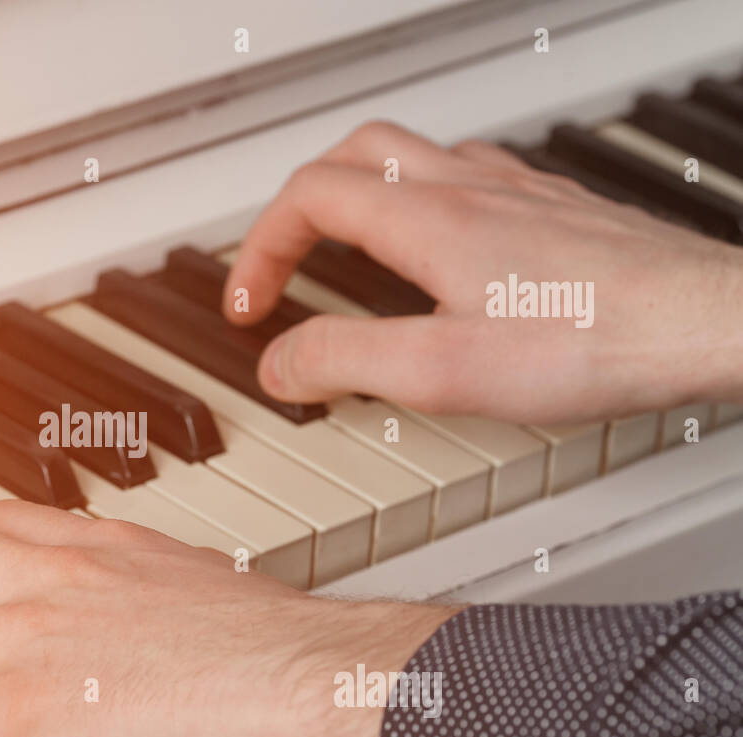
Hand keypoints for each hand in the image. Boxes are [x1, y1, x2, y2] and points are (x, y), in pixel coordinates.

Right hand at [224, 122, 742, 423]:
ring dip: (359, 195)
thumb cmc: (594, 342)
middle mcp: (469, 187)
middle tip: (283, 261)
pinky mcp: (557, 210)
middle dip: (299, 206)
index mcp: (427, 220)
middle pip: (353, 155)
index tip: (250, 305)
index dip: (260, 249)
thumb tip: (280, 364)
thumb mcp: (442, 371)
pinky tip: (443, 249)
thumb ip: (344, 361)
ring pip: (413, 156)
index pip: (307, 198)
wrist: (708, 324)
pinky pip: (470, 177)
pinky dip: (424, 203)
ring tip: (345, 249)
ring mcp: (518, 192)